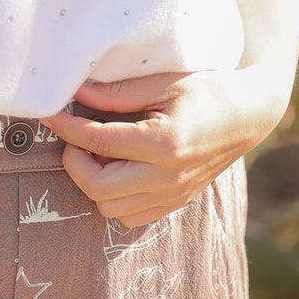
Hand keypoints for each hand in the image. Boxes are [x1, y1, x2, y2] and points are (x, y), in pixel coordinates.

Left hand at [40, 66, 286, 229]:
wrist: (248, 116)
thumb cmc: (207, 92)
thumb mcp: (163, 83)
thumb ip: (117, 92)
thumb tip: (75, 93)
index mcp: (164, 143)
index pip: (97, 142)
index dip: (66, 128)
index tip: (51, 114)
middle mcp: (166, 177)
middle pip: (97, 187)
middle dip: (75, 162)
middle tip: (77, 138)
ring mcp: (172, 195)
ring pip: (109, 208)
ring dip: (94, 182)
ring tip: (101, 153)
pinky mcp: (175, 203)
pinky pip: (130, 216)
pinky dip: (114, 197)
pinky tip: (120, 169)